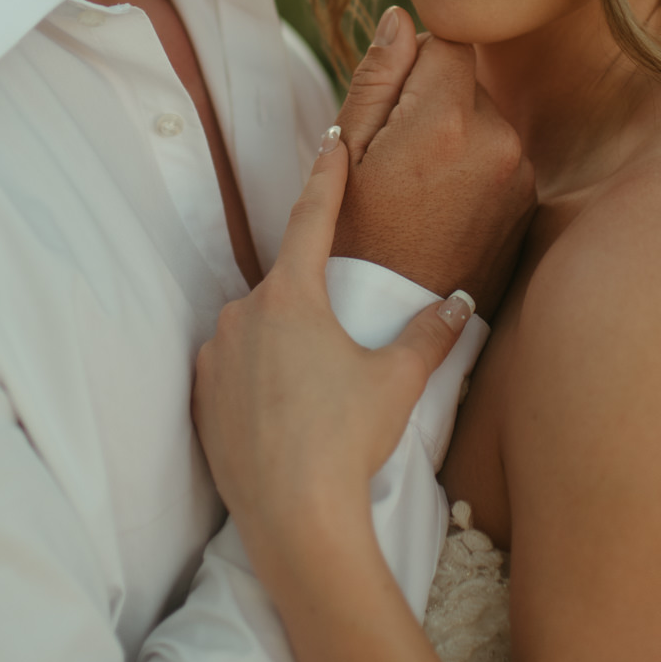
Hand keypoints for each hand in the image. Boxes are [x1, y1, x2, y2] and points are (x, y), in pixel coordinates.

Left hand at [193, 133, 473, 583]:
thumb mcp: (398, 381)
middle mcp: (243, 314)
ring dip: (282, 348)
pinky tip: (283, 417)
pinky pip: (230, 371)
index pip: (311, 218)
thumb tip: (461, 301)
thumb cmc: (348, 441)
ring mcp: (215, 356)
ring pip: (255, 332)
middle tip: (341, 356)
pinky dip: (255, 382)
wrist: (294, 520)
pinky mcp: (199, 398)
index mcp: (291, 296)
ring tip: (315, 400)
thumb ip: (431, 334)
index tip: (332, 142)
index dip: (326, 178)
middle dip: (313, 311)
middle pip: (285, 290)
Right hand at [329, 8, 536, 316]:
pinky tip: (446, 214)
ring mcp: (521, 176)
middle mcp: (499, 141)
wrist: (392, 323)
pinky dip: (477, 174)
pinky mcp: (531, 205)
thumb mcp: (347, 153)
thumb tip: (401, 19)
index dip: (412, 69)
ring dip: (458, 141)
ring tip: (421, 196)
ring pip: (485, 124)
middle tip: (397, 165)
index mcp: (447, 121)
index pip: (447, 44)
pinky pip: (502, 162)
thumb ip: (378, 77)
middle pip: (467, 85)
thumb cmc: (353, 235)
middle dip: (434, 107)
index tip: (391, 113)